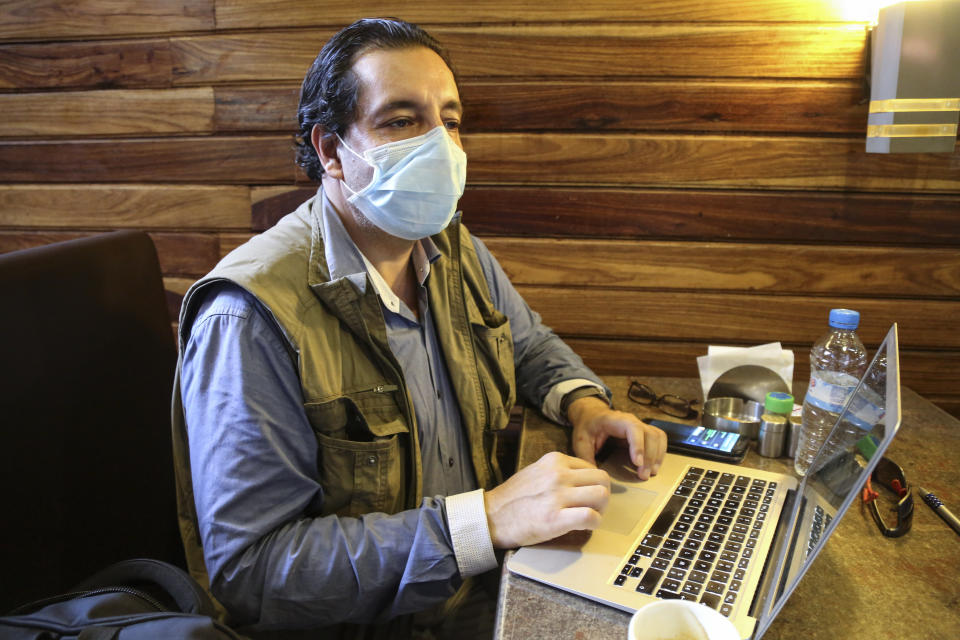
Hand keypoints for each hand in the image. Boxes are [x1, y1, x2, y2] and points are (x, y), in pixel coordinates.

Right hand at [483, 451, 610, 548]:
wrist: (491, 516)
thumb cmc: (513, 497)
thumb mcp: (536, 471)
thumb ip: (558, 471)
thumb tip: (582, 481)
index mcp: (555, 460)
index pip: (592, 468)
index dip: (594, 485)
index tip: (587, 497)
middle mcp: (558, 474)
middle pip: (603, 479)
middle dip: (603, 496)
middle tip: (594, 508)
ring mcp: (557, 496)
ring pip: (601, 495)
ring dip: (601, 509)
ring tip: (590, 517)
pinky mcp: (555, 519)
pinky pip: (590, 517)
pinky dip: (594, 523)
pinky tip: (585, 527)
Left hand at [567, 396, 666, 480]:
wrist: (591, 415)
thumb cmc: (587, 426)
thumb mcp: (581, 441)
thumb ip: (586, 457)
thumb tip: (595, 475)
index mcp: (615, 420)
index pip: (633, 429)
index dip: (638, 445)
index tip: (637, 463)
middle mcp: (631, 421)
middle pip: (649, 435)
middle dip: (649, 457)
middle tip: (643, 476)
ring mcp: (639, 425)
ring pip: (657, 437)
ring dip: (657, 456)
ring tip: (650, 473)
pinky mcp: (643, 432)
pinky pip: (659, 438)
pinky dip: (660, 452)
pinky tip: (654, 466)